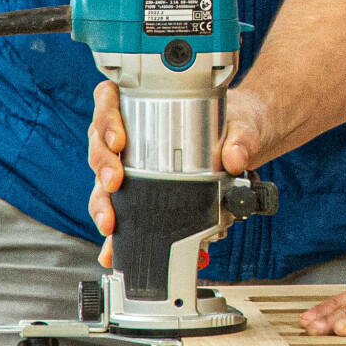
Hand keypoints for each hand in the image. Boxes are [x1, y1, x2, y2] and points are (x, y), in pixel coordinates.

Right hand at [88, 80, 276, 265]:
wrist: (246, 141)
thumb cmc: (236, 122)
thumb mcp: (243, 123)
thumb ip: (242, 137)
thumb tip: (234, 159)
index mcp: (146, 103)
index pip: (108, 99)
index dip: (105, 118)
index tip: (118, 140)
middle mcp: (131, 133)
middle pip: (100, 144)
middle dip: (103, 165)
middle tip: (115, 181)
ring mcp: (132, 162)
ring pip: (102, 179)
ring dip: (102, 201)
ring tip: (110, 221)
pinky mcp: (139, 190)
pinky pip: (118, 207)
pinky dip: (114, 228)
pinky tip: (112, 246)